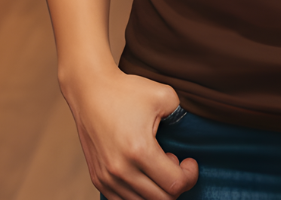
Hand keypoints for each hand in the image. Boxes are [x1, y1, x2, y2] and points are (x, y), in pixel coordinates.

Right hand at [64, 65, 198, 199]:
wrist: (90, 91)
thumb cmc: (126, 91)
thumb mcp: (164, 95)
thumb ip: (183, 117)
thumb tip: (190, 133)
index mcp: (140, 151)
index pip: (174, 185)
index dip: (189, 176)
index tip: (189, 161)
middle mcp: (121, 170)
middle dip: (175, 184)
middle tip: (174, 161)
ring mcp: (107, 178)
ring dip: (156, 189)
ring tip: (157, 164)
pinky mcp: (98, 179)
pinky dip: (139, 193)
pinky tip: (142, 171)